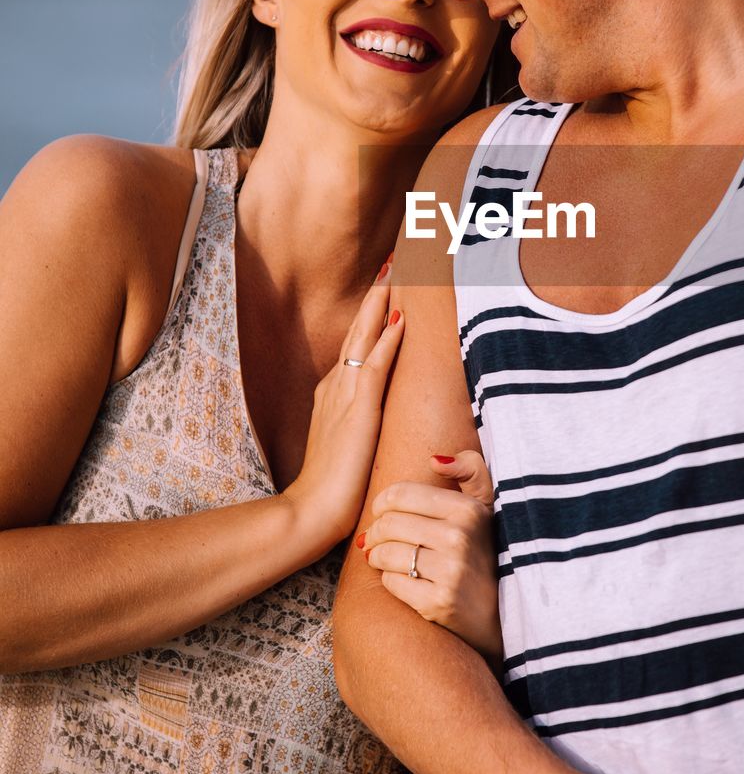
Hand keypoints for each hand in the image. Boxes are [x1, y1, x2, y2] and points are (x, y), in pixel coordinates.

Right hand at [282, 261, 403, 557]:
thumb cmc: (332, 487)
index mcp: (334, 393)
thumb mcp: (348, 445)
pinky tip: (400, 319)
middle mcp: (336, 386)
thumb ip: (358, 425)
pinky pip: (376, 365)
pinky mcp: (358, 409)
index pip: (356, 346)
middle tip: (391, 264)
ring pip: (365, 339)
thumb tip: (372, 419)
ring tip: (395, 275)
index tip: (385, 290)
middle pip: (358, 332)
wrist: (312, 509)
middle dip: (374, 299)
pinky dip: (388, 340)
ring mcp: (345, 395)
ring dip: (380, 306)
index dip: (370, 317)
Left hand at [360, 450, 500, 666]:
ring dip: (375, 555)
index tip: (382, 512)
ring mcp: (449, 573)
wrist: (498, 613)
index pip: (400, 494)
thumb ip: (470, 470)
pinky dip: (388, 578)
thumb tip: (435, 460)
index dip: (382, 503)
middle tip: (374, 538)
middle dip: (373, 531)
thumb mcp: (486, 506)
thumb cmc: (484, 551)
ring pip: (385, 553)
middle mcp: (459, 538)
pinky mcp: (437, 603)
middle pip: (388, 524)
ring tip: (380, 556)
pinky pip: (390, 581)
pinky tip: (400, 577)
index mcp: (468, 509)